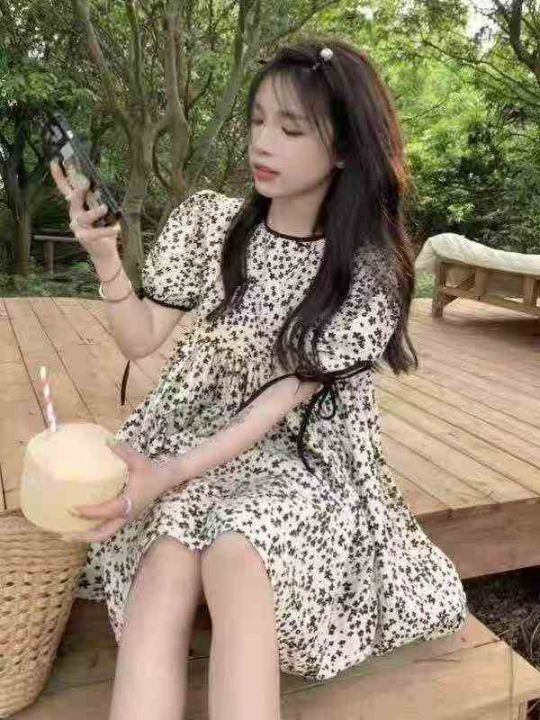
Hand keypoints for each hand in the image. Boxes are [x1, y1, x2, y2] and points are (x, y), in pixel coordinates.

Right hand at [49, 159, 120, 262]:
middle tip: (85, 183)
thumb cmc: (103, 230)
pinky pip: (98, 232)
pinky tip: (117, 227)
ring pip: (85, 217)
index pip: (67, 189)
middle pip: (73, 200)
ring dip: (95, 212)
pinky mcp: (85, 238)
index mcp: (77, 206)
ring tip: (105, 207)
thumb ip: (97, 201)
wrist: (104, 252)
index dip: (60, 176)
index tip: (56, 162)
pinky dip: (108, 230)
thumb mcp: (101, 213)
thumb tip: (98, 189)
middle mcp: (74, 215)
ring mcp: (78, 227)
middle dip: (78, 191)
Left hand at [57, 442, 178, 543]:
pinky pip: (105, 528)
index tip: (72, 508)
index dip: (89, 512)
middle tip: (63, 534)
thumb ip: (123, 452)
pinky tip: (79, 522)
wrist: (165, 479)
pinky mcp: (123, 517)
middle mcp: (126, 515)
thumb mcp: (138, 460)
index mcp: (129, 503)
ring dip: (85, 536)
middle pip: (102, 535)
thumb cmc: (151, 471)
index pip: (106, 512)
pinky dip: (91, 529)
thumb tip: (107, 441)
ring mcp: (124, 518)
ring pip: (103, 534)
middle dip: (83, 537)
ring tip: (66, 532)